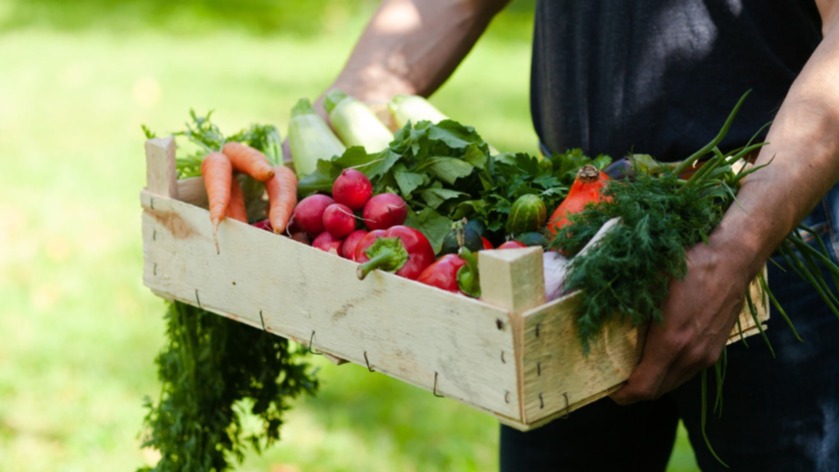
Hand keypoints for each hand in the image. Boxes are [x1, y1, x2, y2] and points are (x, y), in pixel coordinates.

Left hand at [609, 240, 749, 403]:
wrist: (733, 258)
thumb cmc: (688, 266)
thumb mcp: (650, 286)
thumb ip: (631, 314)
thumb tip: (608, 329)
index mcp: (672, 342)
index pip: (643, 388)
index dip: (622, 395)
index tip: (607, 388)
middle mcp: (692, 356)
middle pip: (657, 391)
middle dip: (634, 389)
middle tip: (616, 375)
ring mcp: (707, 355)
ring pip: (673, 382)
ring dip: (653, 380)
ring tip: (634, 364)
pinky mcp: (716, 350)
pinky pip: (687, 372)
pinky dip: (669, 371)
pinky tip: (658, 353)